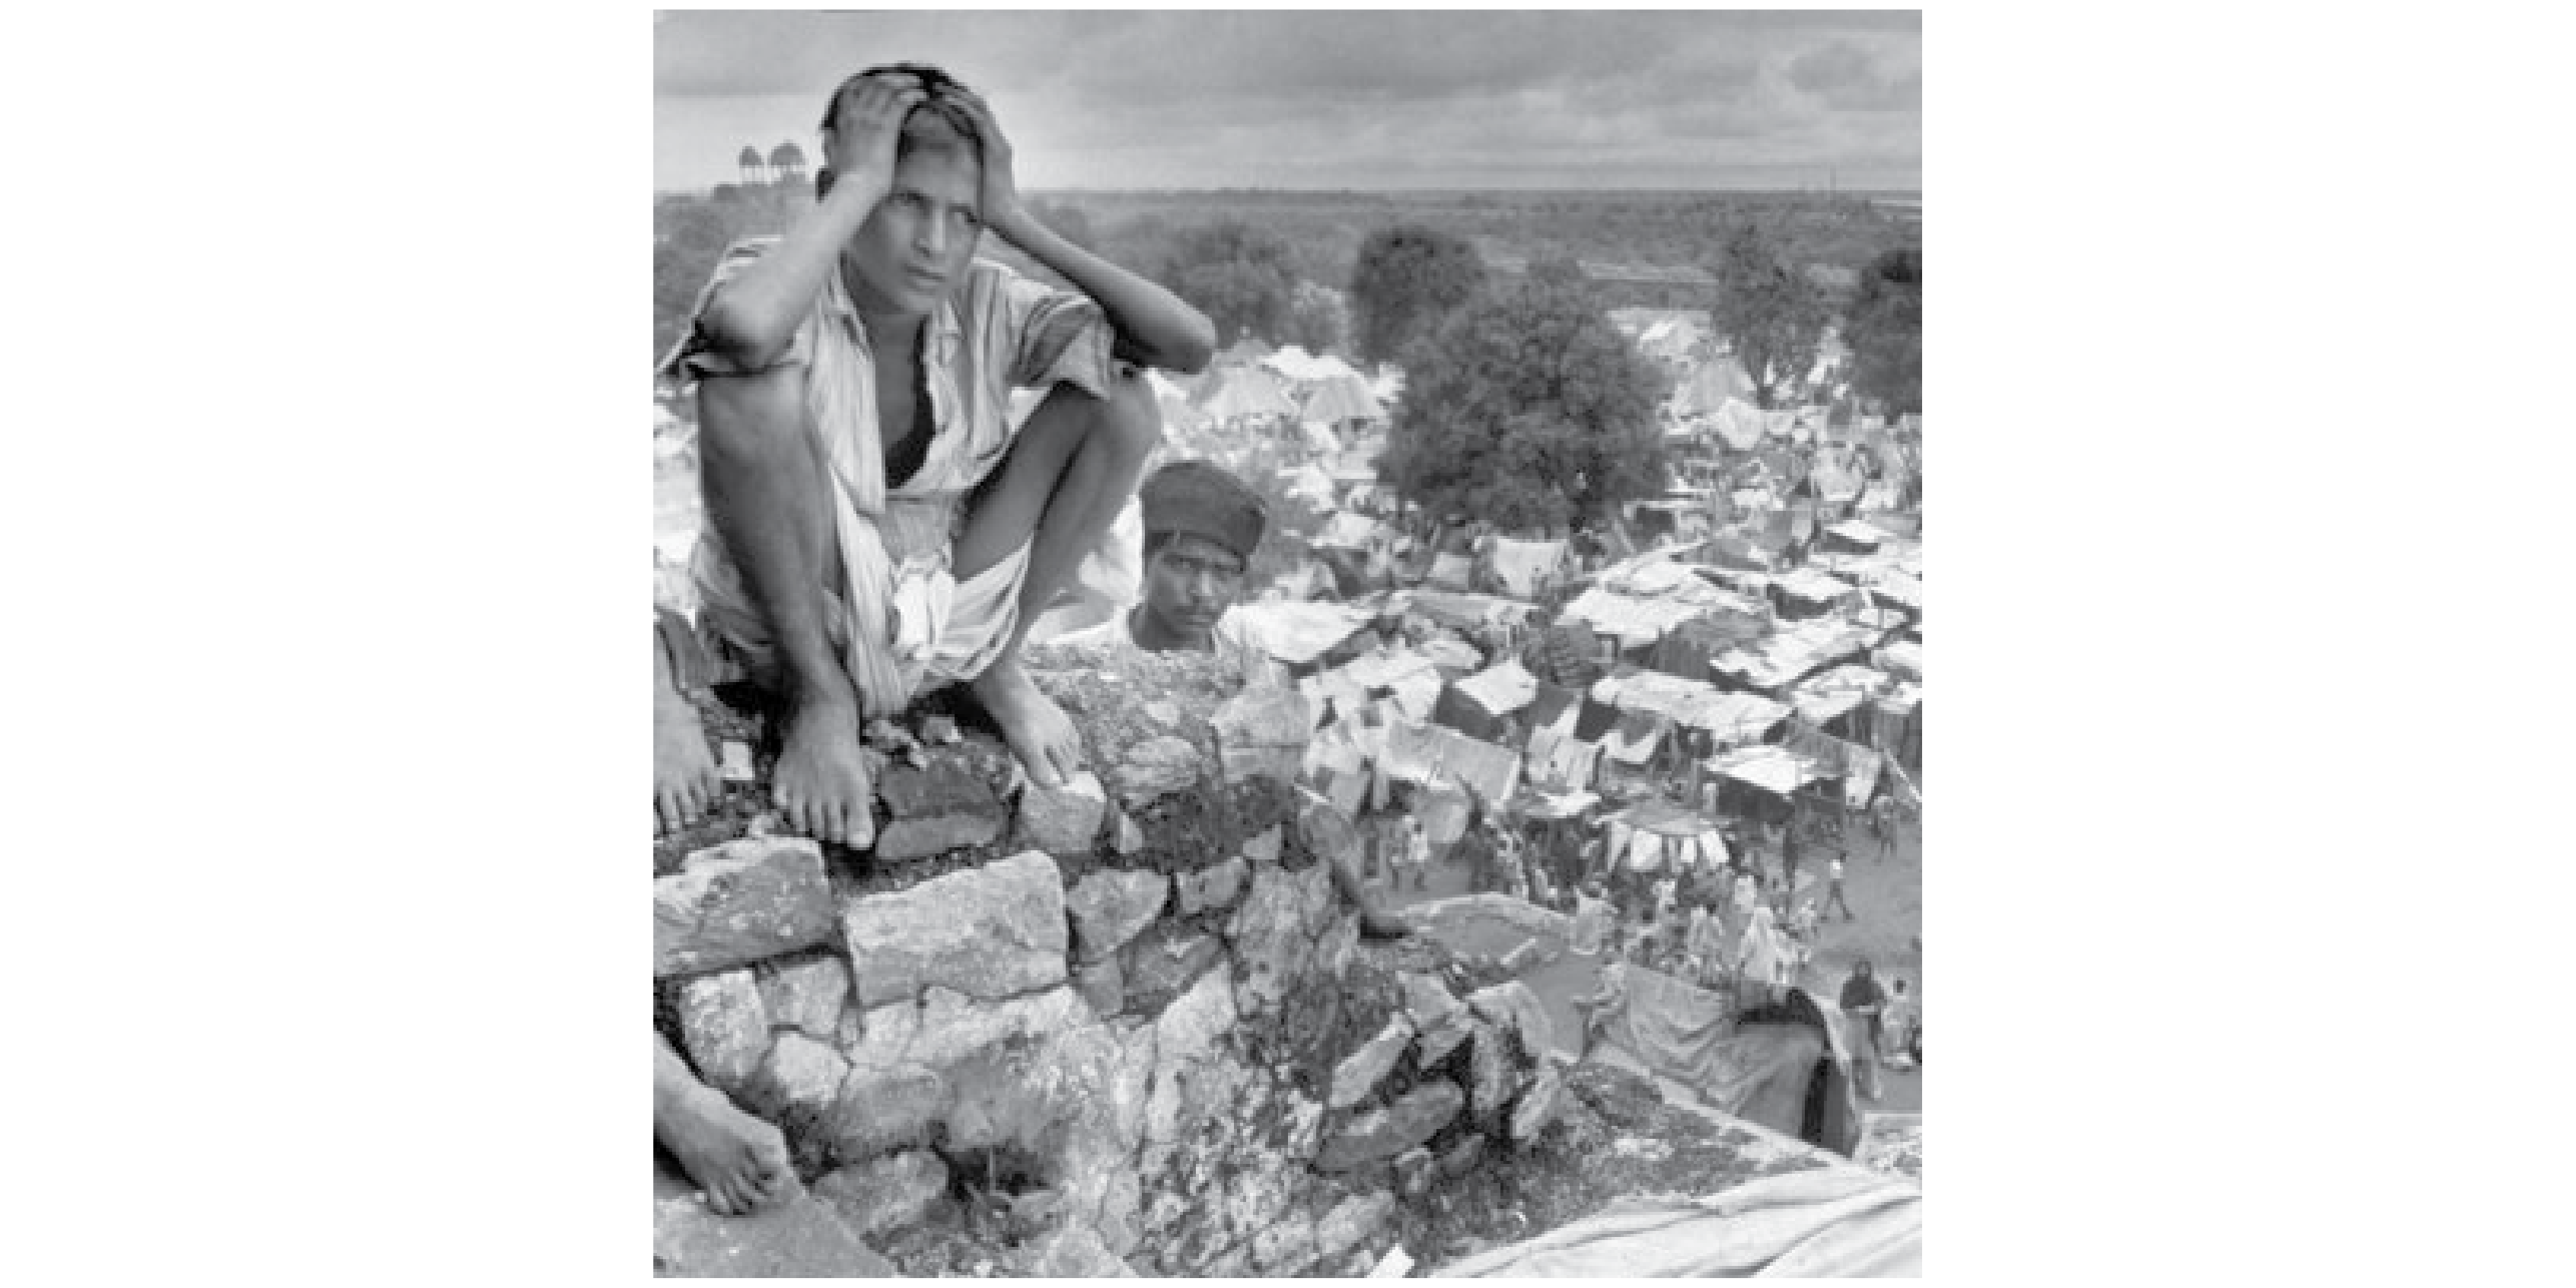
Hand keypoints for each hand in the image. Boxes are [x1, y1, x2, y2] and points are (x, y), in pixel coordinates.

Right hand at [829, 72, 925, 192]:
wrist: (856, 187)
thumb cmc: (846, 176)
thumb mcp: (832, 154)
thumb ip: (830, 140)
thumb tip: (825, 133)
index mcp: (843, 118)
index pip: (854, 88)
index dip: (870, 81)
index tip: (883, 80)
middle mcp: (856, 113)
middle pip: (875, 84)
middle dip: (893, 79)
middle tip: (908, 79)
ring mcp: (871, 118)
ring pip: (889, 89)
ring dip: (906, 83)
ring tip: (918, 84)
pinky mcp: (886, 127)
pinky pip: (900, 102)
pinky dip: (912, 96)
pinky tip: (921, 97)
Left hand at [946, 87, 1020, 227]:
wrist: (1007, 219)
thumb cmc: (988, 206)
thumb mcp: (971, 179)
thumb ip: (964, 165)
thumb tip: (947, 160)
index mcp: (992, 145)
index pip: (975, 115)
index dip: (958, 101)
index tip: (938, 93)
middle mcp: (998, 139)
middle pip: (978, 105)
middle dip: (957, 92)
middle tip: (935, 83)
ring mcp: (1000, 143)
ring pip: (980, 107)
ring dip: (958, 95)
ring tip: (938, 87)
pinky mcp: (998, 149)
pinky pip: (979, 121)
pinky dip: (963, 108)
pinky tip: (947, 100)